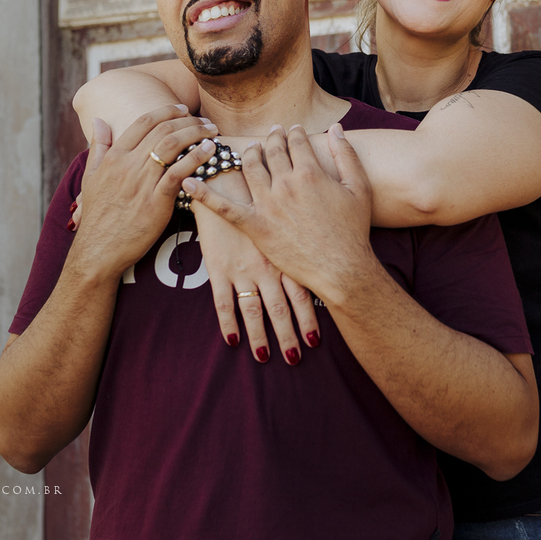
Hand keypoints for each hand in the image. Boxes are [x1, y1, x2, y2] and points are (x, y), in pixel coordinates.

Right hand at [73, 105, 216, 274]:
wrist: (98, 250)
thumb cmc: (97, 216)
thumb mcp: (90, 178)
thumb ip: (98, 147)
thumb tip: (98, 120)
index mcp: (114, 157)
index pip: (143, 122)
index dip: (166, 111)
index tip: (183, 109)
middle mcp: (128, 165)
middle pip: (163, 130)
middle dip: (188, 121)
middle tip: (205, 121)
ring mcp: (142, 183)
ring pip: (172, 146)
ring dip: (196, 134)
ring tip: (212, 132)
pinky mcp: (156, 202)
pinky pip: (179, 172)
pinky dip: (196, 158)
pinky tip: (210, 151)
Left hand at [181, 123, 375, 305]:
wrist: (341, 268)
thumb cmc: (353, 230)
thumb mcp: (359, 188)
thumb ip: (346, 155)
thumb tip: (337, 128)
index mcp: (311, 172)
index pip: (296, 142)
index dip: (294, 133)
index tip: (293, 129)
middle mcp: (286, 184)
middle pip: (272, 152)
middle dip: (271, 138)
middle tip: (271, 133)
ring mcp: (268, 205)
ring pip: (250, 169)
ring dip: (247, 154)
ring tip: (248, 149)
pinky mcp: (256, 226)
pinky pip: (225, 208)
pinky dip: (204, 194)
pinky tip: (188, 181)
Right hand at [191, 197, 320, 364]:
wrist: (227, 182)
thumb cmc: (262, 198)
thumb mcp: (286, 217)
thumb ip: (300, 240)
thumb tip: (322, 264)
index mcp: (285, 254)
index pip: (301, 293)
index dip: (308, 318)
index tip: (316, 341)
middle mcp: (266, 265)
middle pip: (281, 308)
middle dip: (288, 335)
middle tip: (296, 357)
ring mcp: (242, 269)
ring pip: (253, 310)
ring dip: (259, 335)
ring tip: (264, 356)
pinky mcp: (218, 269)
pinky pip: (223, 303)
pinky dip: (228, 325)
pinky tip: (233, 341)